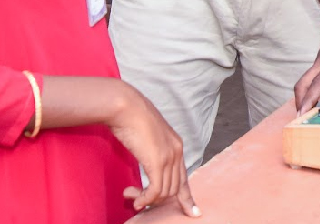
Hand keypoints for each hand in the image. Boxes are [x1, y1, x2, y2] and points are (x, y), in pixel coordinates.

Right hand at [107, 84, 197, 216]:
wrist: (126, 107)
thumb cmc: (131, 120)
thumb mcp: (147, 139)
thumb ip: (153, 153)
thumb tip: (150, 166)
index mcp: (176, 146)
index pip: (184, 178)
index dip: (187, 197)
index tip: (193, 212)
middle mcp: (177, 152)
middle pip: (176, 188)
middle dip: (158, 200)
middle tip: (139, 201)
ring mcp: (169, 156)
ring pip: (166, 191)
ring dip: (148, 200)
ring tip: (132, 197)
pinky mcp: (157, 161)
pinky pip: (156, 190)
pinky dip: (146, 199)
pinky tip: (135, 199)